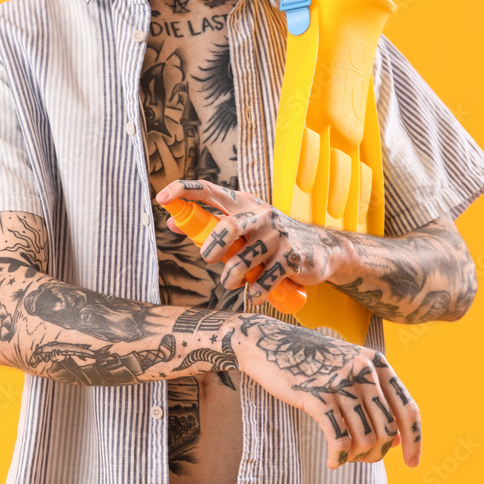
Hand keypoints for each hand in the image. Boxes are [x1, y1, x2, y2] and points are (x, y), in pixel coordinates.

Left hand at [156, 180, 346, 305]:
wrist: (322, 250)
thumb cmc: (269, 238)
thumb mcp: (242, 226)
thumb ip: (209, 224)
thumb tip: (172, 223)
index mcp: (244, 204)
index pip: (210, 190)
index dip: (185, 190)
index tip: (161, 197)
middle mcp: (262, 215)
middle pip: (228, 226)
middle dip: (212, 246)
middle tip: (208, 259)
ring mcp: (279, 236)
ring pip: (244, 259)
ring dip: (231, 277)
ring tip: (230, 283)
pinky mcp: (294, 258)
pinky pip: (266, 279)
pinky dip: (256, 291)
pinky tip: (255, 294)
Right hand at [231, 314, 421, 469]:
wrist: (265, 341)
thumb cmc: (307, 358)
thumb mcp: (346, 368)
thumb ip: (372, 396)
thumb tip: (396, 439)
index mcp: (376, 362)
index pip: (408, 409)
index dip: (414, 440)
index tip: (412, 463)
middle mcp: (363, 370)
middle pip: (387, 429)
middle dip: (377, 452)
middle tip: (362, 459)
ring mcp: (340, 382)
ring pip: (365, 437)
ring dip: (357, 456)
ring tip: (344, 458)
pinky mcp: (316, 395)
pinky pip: (338, 437)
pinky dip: (338, 456)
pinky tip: (332, 462)